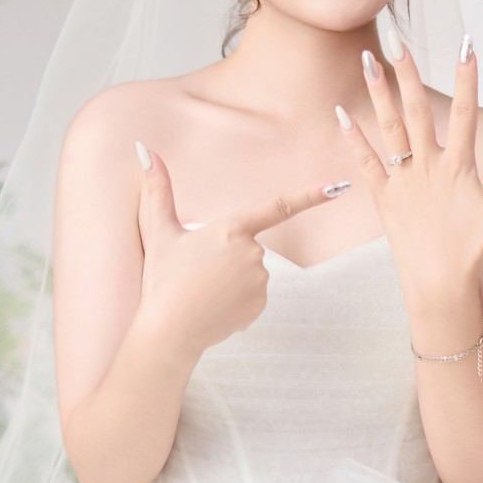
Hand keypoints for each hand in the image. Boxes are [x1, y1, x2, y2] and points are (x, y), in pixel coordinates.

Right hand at [135, 146, 338, 356]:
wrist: (168, 332)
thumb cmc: (162, 279)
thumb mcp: (159, 231)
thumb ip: (158, 189)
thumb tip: (144, 149)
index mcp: (231, 229)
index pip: (279, 207)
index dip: (311, 196)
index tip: (338, 187)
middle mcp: (253, 253)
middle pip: (248, 245)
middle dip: (226, 255)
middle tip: (197, 273)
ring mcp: (260, 281)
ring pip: (251, 270)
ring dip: (230, 278)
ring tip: (203, 290)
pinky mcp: (261, 304)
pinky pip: (253, 293)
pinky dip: (236, 298)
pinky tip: (215, 306)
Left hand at [336, 37, 482, 312]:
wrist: (439, 287)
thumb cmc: (473, 253)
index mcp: (459, 168)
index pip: (466, 112)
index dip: (468, 77)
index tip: (466, 44)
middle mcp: (428, 168)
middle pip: (417, 111)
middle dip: (408, 73)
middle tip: (397, 39)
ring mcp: (403, 181)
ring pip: (389, 128)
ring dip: (378, 93)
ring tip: (367, 60)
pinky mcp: (384, 198)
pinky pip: (365, 162)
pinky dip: (353, 138)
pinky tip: (341, 112)